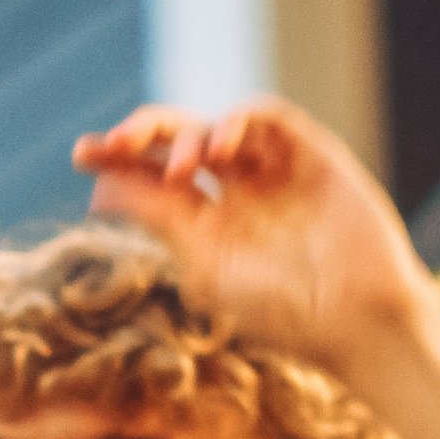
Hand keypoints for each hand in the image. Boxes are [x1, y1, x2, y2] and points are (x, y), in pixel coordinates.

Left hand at [71, 98, 439, 387]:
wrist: (357, 320)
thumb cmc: (282, 311)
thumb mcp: (204, 264)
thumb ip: (158, 219)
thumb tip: (98, 188)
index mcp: (207, 223)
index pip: (152, 176)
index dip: (118, 159)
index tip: (83, 153)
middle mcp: (237, 191)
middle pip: (179, 139)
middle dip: (144, 132)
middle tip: (117, 144)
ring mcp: (274, 170)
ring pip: (219, 125)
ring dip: (190, 134)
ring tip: (182, 169)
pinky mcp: (312, 155)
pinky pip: (270, 118)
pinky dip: (237, 121)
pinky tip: (218, 149)